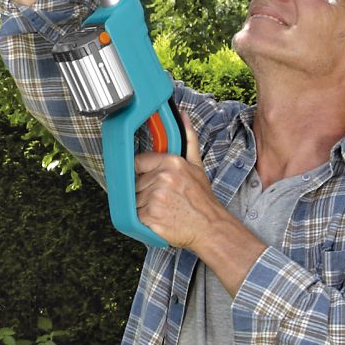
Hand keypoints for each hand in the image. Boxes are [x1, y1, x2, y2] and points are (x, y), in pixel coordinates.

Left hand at [133, 146, 264, 288]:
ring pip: (133, 200)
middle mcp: (162, 178)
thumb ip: (188, 140)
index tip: (149, 180)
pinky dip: (143, 220)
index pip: (138, 162)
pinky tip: (159, 218)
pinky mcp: (150, 217)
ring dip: (143, 207)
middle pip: (135, 183)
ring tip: (163, 209)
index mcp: (171, 162)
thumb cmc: (203, 200)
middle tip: (163, 198)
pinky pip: (134, 216)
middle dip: (144, 191)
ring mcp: (155, 198)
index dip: (142, 173)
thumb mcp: (197, 166)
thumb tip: (183, 117)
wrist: (211, 227)